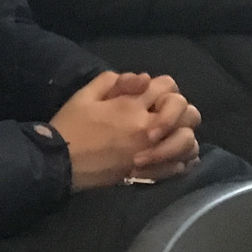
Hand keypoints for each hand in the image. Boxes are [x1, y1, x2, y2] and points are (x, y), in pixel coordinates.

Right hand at [51, 70, 198, 189]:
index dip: (162, 86)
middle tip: (163, 113)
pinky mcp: (150, 172)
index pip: (167, 86)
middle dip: (179, 109)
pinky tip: (171, 155)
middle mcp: (148, 128)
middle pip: (187, 112)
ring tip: (170, 134)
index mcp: (132, 106)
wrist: (62, 163)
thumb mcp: (85, 95)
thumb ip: (113, 81)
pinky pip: (181, 165)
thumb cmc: (71, 126)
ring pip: (189, 140)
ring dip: (183, 133)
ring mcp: (152, 152)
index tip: (149, 93)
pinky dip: (182, 158)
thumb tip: (143, 80)